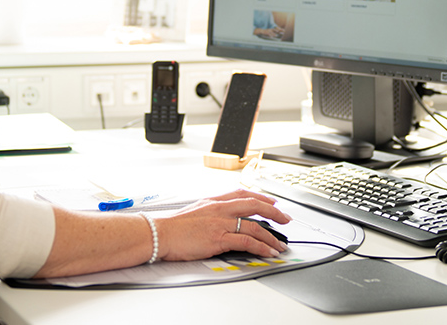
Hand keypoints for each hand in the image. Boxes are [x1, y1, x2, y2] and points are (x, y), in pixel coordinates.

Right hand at [155, 189, 290, 260]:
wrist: (160, 233)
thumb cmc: (174, 226)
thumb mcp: (195, 210)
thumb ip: (211, 212)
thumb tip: (223, 218)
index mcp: (214, 201)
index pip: (243, 194)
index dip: (261, 197)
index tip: (272, 202)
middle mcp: (220, 209)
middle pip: (254, 206)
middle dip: (274, 213)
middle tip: (286, 219)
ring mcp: (221, 223)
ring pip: (254, 226)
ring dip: (270, 236)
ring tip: (279, 244)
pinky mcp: (219, 239)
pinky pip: (247, 242)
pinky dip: (261, 247)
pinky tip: (268, 252)